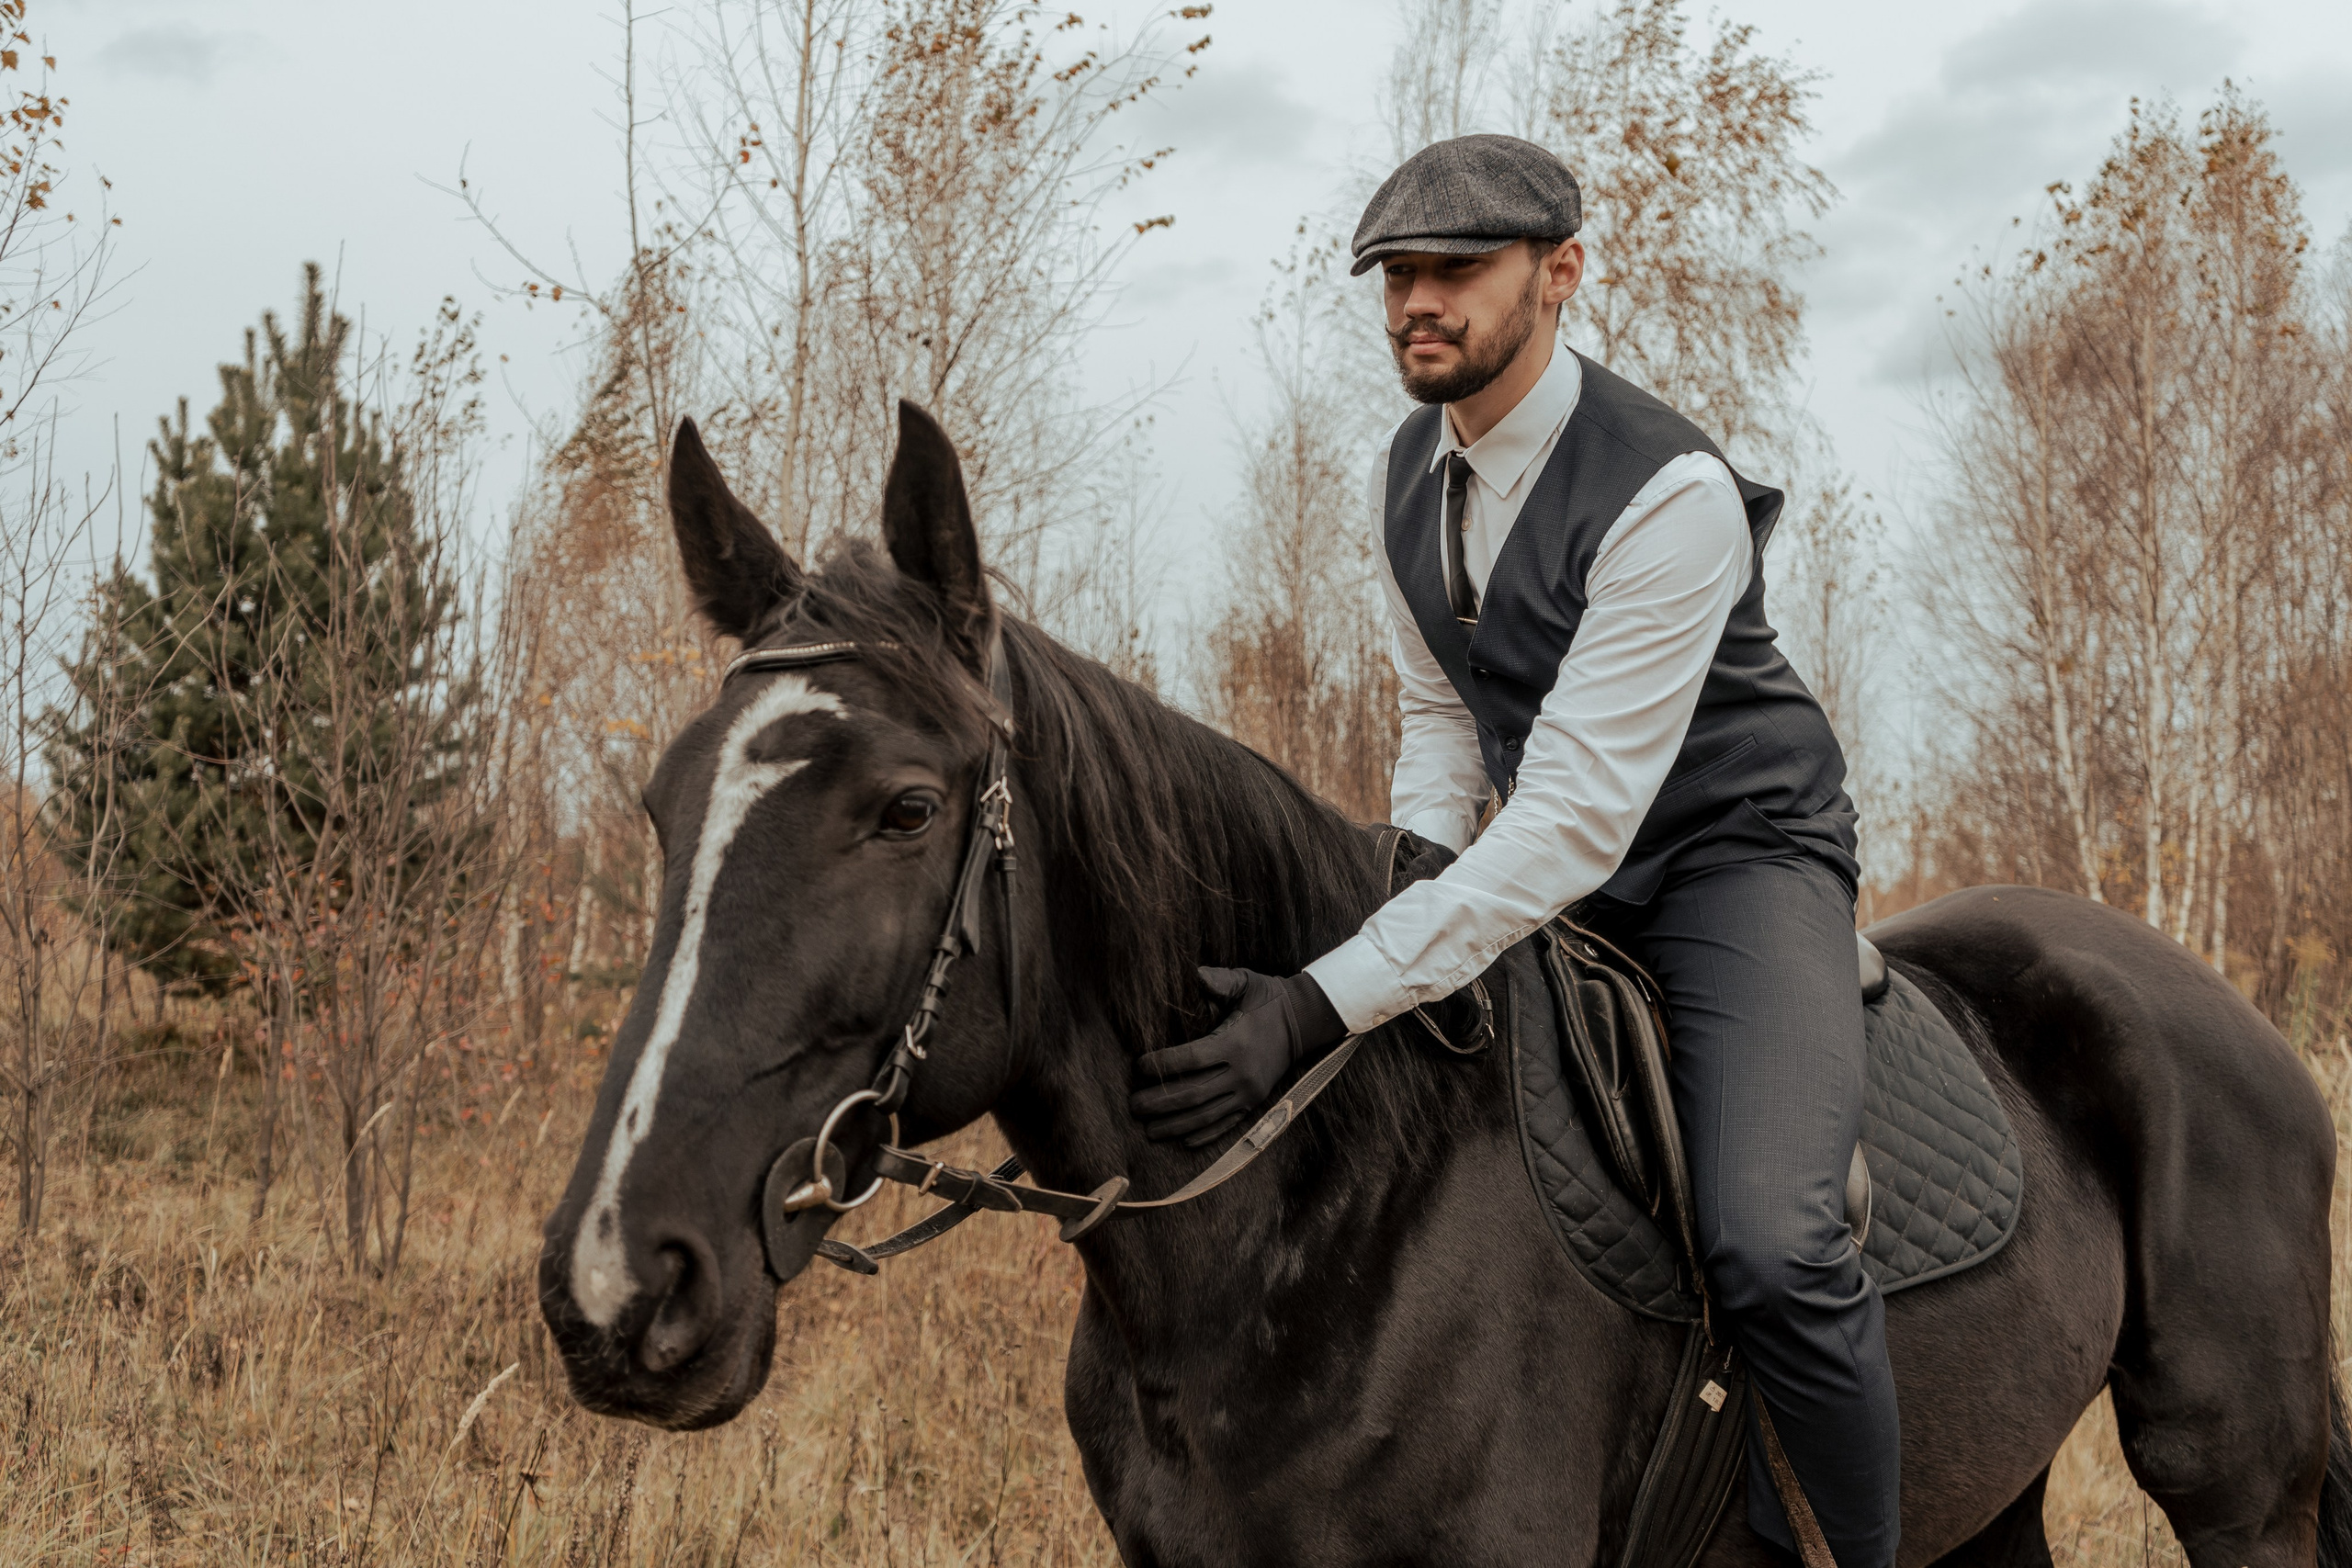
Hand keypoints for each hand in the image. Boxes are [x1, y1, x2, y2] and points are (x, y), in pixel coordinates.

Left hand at [1130, 967, 1347, 1147]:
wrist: (1304, 1022)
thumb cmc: (1266, 999)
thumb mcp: (1245, 982)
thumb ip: (1219, 980)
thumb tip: (1194, 974)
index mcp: (1235, 1043)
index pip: (1191, 1059)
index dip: (1162, 1066)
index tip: (1138, 1066)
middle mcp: (1242, 1073)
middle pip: (1193, 1094)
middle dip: (1160, 1102)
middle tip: (1133, 1105)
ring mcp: (1249, 1092)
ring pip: (1206, 1115)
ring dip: (1175, 1125)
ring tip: (1149, 1130)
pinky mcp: (1254, 1103)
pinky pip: (1227, 1125)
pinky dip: (1205, 1135)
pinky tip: (1183, 1140)